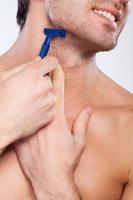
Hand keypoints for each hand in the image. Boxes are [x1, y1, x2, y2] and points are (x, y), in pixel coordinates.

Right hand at [0, 56, 57, 151]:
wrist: (1, 125)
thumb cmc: (0, 101)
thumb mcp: (5, 77)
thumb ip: (23, 66)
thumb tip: (38, 60)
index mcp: (32, 73)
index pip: (52, 61)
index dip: (48, 64)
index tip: (44, 67)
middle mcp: (44, 85)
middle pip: (48, 79)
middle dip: (39, 83)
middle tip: (26, 91)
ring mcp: (49, 101)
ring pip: (49, 93)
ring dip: (42, 96)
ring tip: (27, 103)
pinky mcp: (51, 114)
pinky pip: (50, 107)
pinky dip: (43, 108)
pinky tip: (31, 111)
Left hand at [15, 65, 91, 198]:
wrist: (49, 179)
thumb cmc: (65, 161)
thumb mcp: (78, 142)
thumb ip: (83, 123)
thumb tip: (88, 110)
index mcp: (57, 118)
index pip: (58, 91)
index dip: (57, 77)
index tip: (56, 66)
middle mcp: (43, 119)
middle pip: (42, 92)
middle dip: (42, 76)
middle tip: (40, 63)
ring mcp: (30, 126)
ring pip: (29, 101)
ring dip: (30, 87)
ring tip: (28, 75)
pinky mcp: (21, 135)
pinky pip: (20, 117)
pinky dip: (20, 105)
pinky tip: (18, 98)